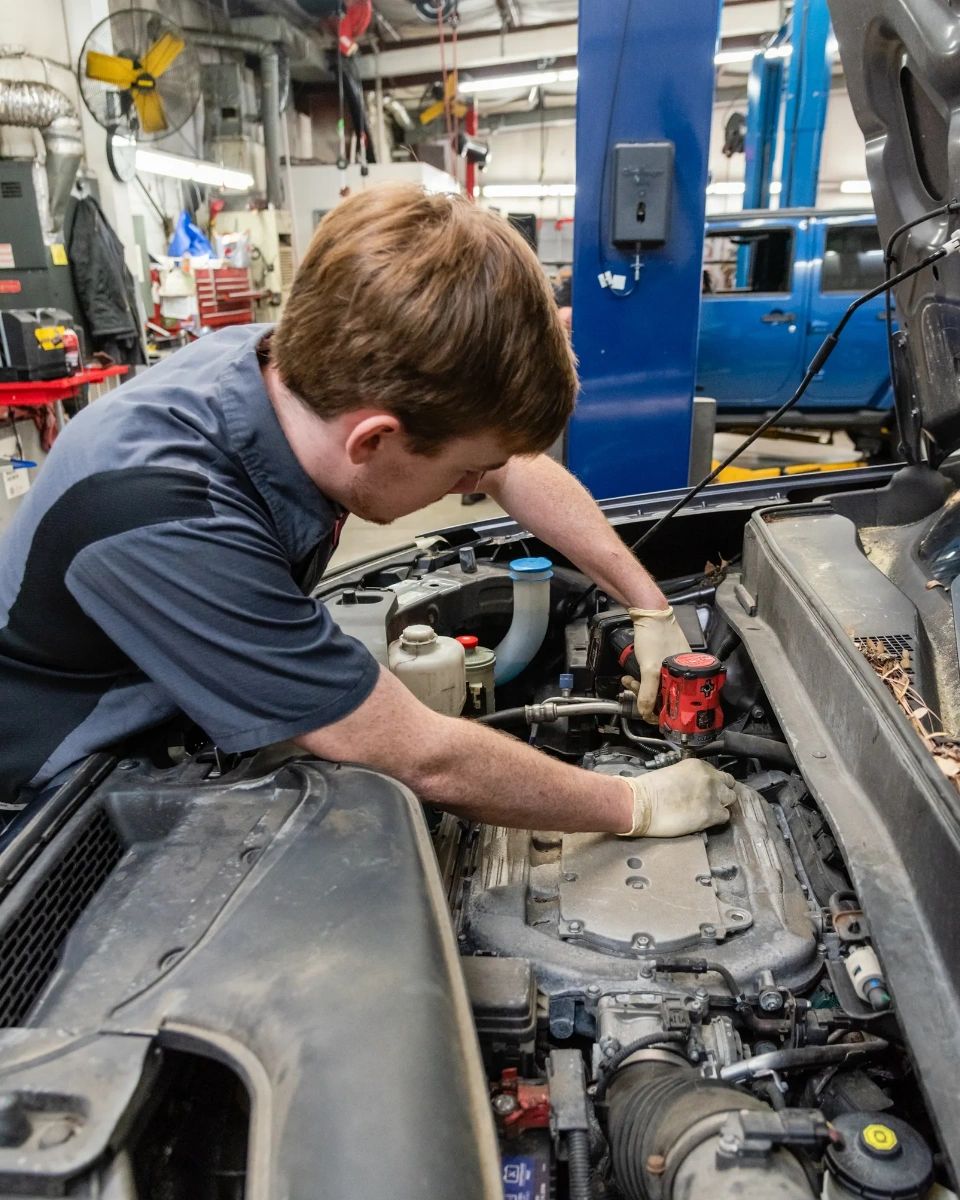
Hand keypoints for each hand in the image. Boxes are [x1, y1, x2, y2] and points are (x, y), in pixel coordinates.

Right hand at [618, 758, 744, 836]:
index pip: (717, 772)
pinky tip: (706, 820)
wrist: (641, 804)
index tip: (708, 789)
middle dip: (722, 791)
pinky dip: (718, 819)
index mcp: (698, 765)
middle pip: (729, 783)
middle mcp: (709, 777)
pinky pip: (725, 816)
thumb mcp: (673, 773)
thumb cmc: (649, 789)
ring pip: (731, 799)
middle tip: (712, 800)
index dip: (714, 782)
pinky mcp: (711, 814)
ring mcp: (712, 796)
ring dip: (722, 804)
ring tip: (709, 810)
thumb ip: (690, 777)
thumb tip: (696, 787)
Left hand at [627, 604, 690, 721]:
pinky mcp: (663, 660)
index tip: (648, 712)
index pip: (679, 702)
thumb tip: (646, 712)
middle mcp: (684, 671)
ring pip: (657, 687)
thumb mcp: (650, 669)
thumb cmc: (655, 634)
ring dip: (641, 688)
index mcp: (689, 675)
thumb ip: (648, 692)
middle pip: (666, 696)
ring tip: (630, 682)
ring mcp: (673, 665)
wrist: (648, 613)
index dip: (661, 710)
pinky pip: (653, 677)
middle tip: (635, 691)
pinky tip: (631, 676)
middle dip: (646, 696)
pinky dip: (641, 679)